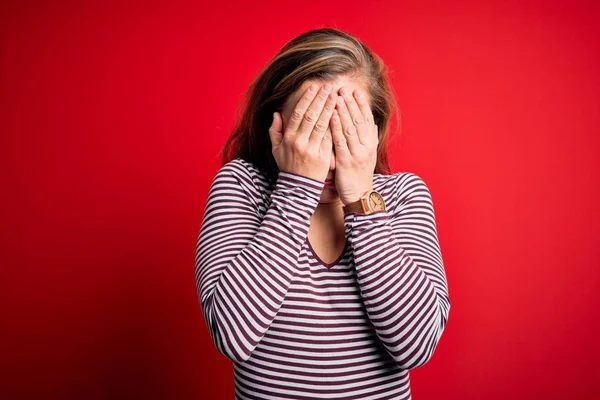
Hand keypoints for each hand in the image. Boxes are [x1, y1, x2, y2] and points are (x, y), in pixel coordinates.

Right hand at [269, 83, 337, 182]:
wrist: (298, 187)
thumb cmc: (288, 166)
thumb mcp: (276, 149)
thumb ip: (274, 131)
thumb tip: (276, 114)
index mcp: (288, 138)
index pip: (298, 114)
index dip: (307, 99)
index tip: (314, 88)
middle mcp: (299, 142)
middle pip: (311, 116)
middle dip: (320, 100)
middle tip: (329, 87)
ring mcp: (311, 149)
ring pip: (322, 125)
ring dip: (330, 109)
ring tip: (337, 96)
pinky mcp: (323, 157)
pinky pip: (330, 138)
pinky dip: (335, 125)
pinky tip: (341, 114)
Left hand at [329, 87, 378, 204]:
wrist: (359, 194)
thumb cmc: (360, 173)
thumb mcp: (367, 154)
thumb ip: (368, 138)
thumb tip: (371, 123)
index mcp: (371, 143)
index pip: (367, 119)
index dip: (361, 105)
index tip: (355, 91)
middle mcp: (366, 146)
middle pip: (358, 120)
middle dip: (351, 103)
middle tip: (343, 89)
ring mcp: (357, 153)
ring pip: (350, 128)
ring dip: (343, 111)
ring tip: (337, 97)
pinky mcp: (346, 161)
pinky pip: (341, 141)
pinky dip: (336, 127)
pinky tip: (331, 115)